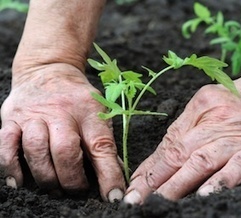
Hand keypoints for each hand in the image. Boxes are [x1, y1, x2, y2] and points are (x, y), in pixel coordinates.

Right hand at [0, 63, 124, 201]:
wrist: (48, 71)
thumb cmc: (77, 98)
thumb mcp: (98, 111)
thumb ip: (104, 142)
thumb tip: (114, 176)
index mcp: (88, 110)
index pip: (101, 145)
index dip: (109, 174)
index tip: (113, 196)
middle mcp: (60, 111)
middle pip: (65, 151)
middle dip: (72, 179)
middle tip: (77, 190)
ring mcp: (33, 114)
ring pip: (35, 150)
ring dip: (46, 177)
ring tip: (55, 188)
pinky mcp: (12, 118)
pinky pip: (6, 146)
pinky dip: (12, 168)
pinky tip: (21, 182)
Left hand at [124, 72, 240, 203]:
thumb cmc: (234, 100)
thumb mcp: (204, 105)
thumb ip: (183, 129)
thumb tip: (158, 159)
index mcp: (197, 109)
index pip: (167, 143)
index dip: (150, 166)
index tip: (135, 183)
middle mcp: (212, 125)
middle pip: (178, 154)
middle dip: (155, 179)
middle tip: (137, 197)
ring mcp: (232, 139)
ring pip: (200, 162)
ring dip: (178, 183)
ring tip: (160, 200)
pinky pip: (237, 166)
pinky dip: (220, 181)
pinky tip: (204, 193)